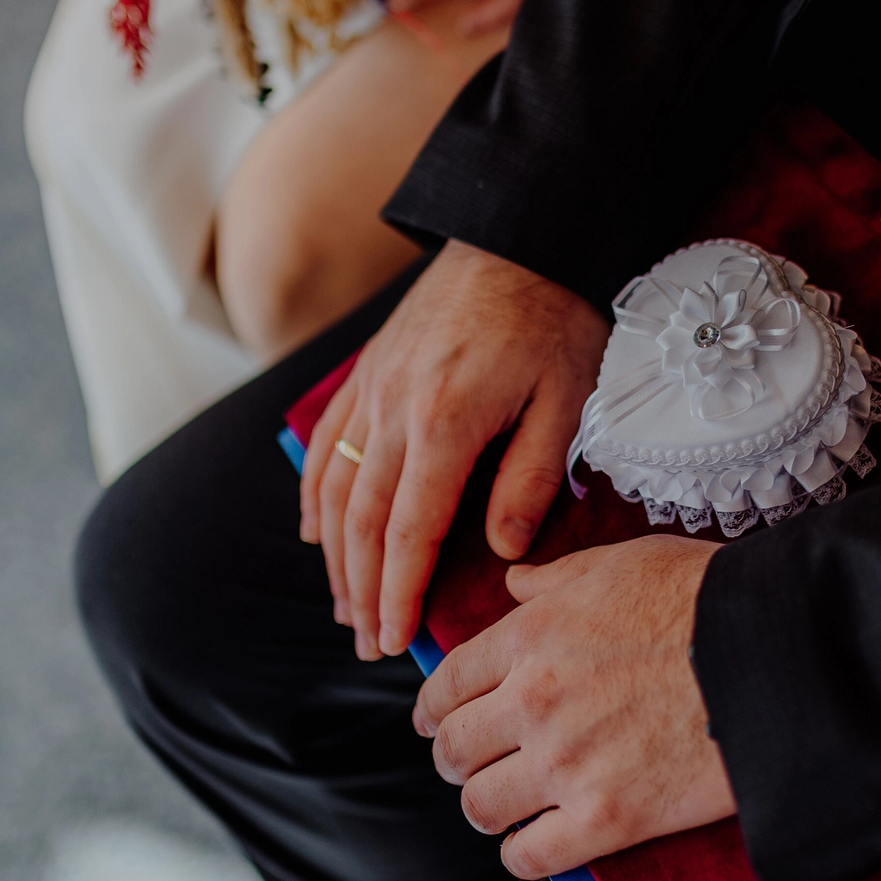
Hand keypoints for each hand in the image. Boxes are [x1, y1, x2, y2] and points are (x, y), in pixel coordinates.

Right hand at [300, 240, 607, 659]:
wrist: (519, 236)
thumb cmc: (554, 318)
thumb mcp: (565, 400)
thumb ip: (530, 478)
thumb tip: (501, 551)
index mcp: (445, 423)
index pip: (409, 531)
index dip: (397, 593)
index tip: (393, 641)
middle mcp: (393, 408)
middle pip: (362, 521)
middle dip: (362, 591)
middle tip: (369, 644)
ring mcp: (372, 387)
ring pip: (335, 488)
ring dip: (334, 556)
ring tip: (346, 607)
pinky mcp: (367, 369)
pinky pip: (326, 443)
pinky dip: (315, 494)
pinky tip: (316, 533)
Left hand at [414, 537, 737, 879]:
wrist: (770, 655)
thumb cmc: (704, 601)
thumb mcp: (621, 563)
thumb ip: (556, 578)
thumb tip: (515, 581)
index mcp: (531, 636)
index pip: (446, 685)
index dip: (432, 709)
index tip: (434, 721)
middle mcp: (534, 701)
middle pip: (453, 749)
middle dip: (454, 758)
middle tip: (469, 763)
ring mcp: (566, 764)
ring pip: (480, 806)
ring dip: (486, 807)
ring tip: (504, 804)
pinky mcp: (606, 818)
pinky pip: (530, 857)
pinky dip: (523, 854)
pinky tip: (537, 842)